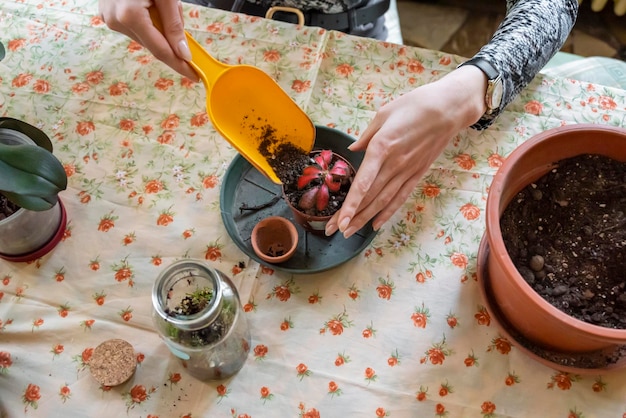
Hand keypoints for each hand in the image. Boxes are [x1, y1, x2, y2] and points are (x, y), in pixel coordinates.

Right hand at [98, 0, 197, 80]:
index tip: (194, 76)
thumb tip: (183, 54)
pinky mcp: (107, 14)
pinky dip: (148, 23)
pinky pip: (135, 28)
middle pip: (153, 45)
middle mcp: (116, 21)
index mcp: (130, 16)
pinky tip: (149, 5)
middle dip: (171, 41)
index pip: (161, 51)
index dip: (180, 65)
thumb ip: (174, 25)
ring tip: (159, 5)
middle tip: (181, 26)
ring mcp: (109, 18)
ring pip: (144, 37)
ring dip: (159, 29)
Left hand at [325, 65, 487, 237]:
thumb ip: (367, 136)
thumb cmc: (414, 105)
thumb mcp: (384, 114)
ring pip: (383, 201)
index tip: (339, 221)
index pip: (363, 183)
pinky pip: (400, 197)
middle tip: (330, 231)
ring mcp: (408, 171)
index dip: (350, 204)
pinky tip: (376, 224)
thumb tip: (352, 150)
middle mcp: (394, 164)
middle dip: (350, 216)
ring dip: (364, 219)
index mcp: (382, 147)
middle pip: (369, 197)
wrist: (450, 108)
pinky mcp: (418, 173)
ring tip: (349, 233)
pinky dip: (387, 212)